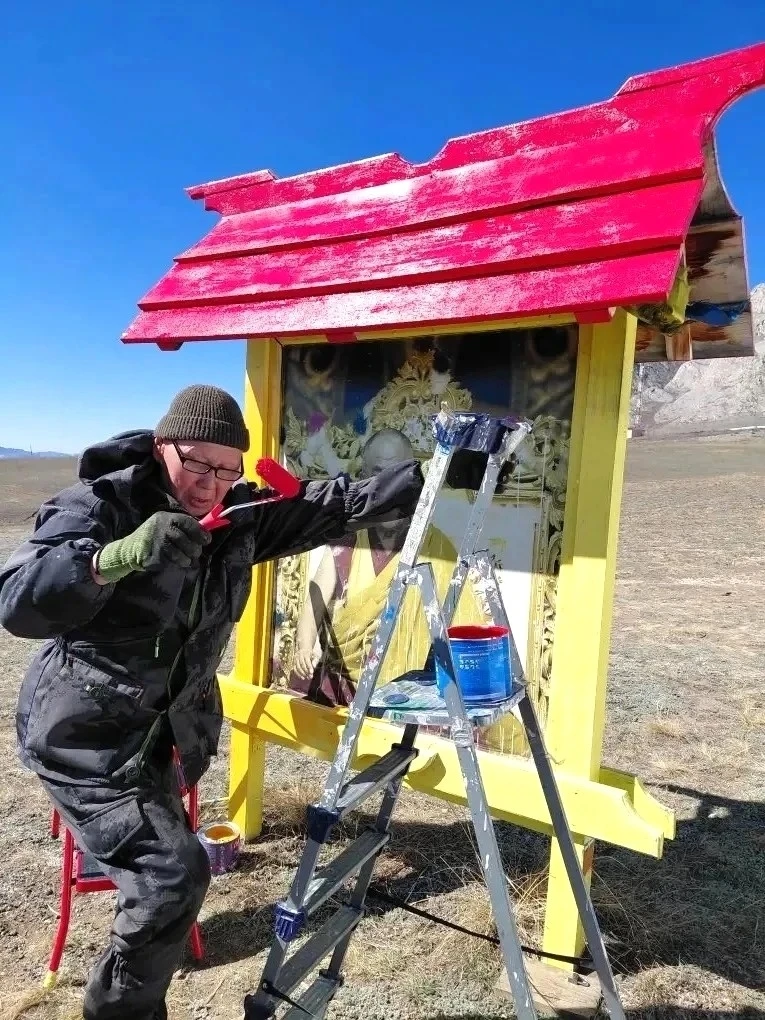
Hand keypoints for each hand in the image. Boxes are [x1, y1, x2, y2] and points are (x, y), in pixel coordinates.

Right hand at [96, 512, 210, 582]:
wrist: (129, 548)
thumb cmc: (154, 536)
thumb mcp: (166, 525)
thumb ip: (183, 527)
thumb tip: (205, 533)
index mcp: (167, 518)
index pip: (188, 523)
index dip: (200, 533)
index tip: (206, 540)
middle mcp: (161, 528)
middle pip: (185, 540)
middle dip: (194, 549)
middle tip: (196, 553)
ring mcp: (156, 542)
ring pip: (179, 554)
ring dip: (186, 559)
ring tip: (186, 560)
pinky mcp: (152, 556)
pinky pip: (170, 562)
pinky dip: (176, 564)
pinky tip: (175, 562)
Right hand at [292, 648, 317, 679]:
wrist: (304, 648)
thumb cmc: (311, 653)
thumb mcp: (315, 655)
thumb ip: (315, 660)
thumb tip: (314, 666)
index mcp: (305, 653)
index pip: (307, 661)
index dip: (309, 667)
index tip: (312, 672)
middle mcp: (299, 656)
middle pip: (302, 665)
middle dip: (306, 671)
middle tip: (310, 677)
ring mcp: (295, 659)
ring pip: (298, 667)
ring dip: (302, 674)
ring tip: (307, 678)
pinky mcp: (293, 662)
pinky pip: (295, 669)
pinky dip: (298, 674)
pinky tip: (302, 677)